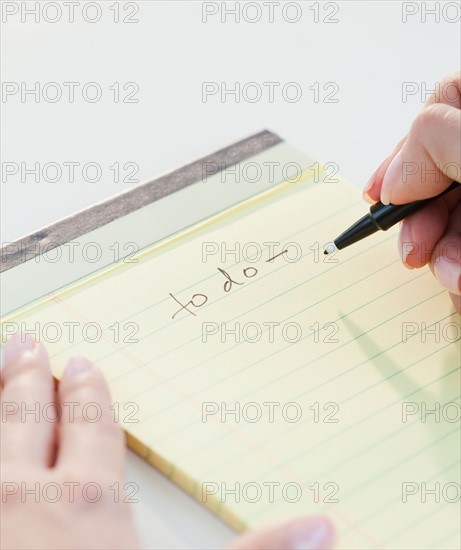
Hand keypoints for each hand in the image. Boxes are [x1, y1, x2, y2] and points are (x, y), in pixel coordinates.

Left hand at [0, 334, 334, 549]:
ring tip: (4, 364)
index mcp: (87, 502)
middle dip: (29, 380)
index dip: (85, 393)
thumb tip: (324, 526)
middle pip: (29, 418)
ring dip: (0, 398)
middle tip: (28, 345)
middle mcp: (26, 497)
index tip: (81, 365)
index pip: (89, 426)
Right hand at [362, 72, 460, 312]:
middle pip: (440, 172)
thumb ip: (434, 142)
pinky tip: (459, 280)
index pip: (441, 107)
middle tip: (414, 253)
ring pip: (454, 213)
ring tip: (453, 279)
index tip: (379, 197)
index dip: (404, 152)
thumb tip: (394, 182)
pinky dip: (458, 264)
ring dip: (443, 252)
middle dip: (421, 219)